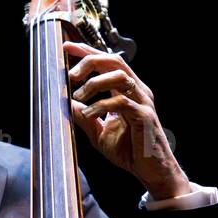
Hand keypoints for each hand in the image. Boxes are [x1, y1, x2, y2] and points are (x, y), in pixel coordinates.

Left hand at [64, 41, 191, 200]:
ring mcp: (143, 102)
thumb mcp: (99, 133)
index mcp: (128, 91)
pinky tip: (87, 114)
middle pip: (114, 61)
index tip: (67, 46)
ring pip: (120, 76)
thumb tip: (66, 103)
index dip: (87, 51)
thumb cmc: (129, 151)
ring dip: (94, 83)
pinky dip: (100, 106)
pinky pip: (121, 102)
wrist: (151, 171)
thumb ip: (84, 117)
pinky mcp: (144, 117)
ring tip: (78, 96)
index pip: (107, 63)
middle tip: (70, 74)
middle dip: (90, 61)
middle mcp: (137, 92)